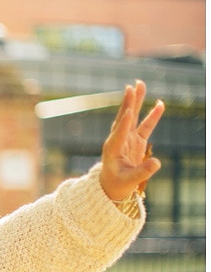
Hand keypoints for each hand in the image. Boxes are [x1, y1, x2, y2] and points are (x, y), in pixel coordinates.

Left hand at [100, 80, 164, 201]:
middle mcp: (118, 140)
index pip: (119, 134)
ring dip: (137, 101)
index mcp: (112, 150)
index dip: (124, 124)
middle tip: (131, 86)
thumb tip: (157, 163)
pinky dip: (152, 115)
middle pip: (124, 118)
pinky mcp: (135, 141)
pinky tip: (159, 103)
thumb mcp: (128, 181)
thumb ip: (142, 172)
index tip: (129, 112)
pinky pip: (145, 126)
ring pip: (132, 117)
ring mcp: (127, 139)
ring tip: (140, 85)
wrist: (111, 186)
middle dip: (128, 103)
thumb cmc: (116, 184)